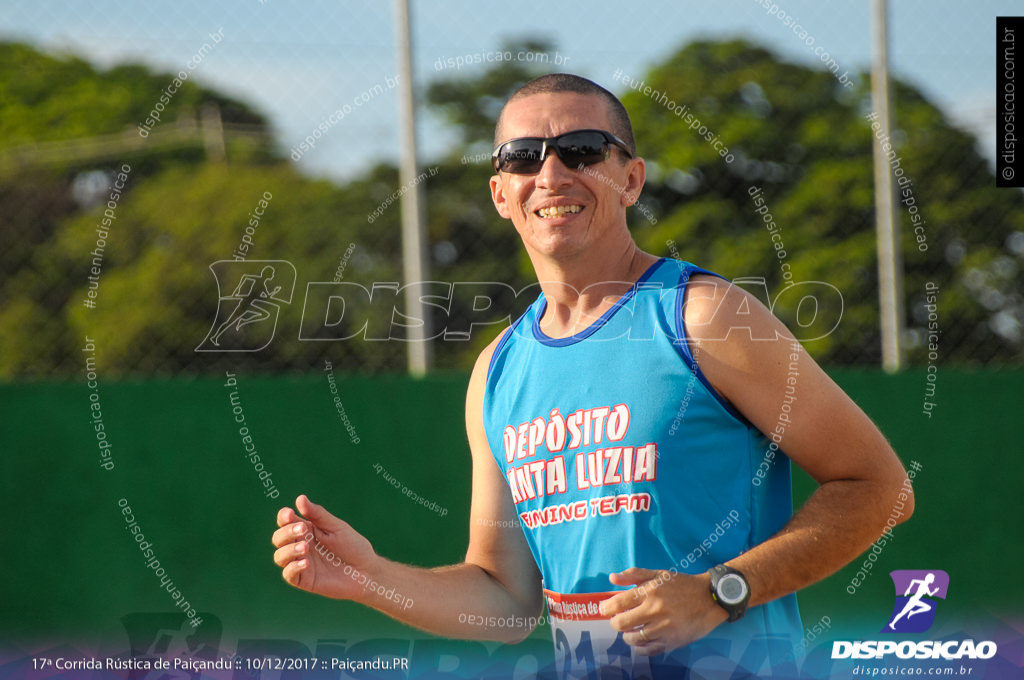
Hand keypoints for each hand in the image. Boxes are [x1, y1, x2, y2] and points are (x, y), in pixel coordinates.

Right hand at [271, 494, 376, 600]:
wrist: (366, 570)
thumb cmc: (352, 546)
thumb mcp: (336, 527)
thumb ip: (318, 514)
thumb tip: (300, 498)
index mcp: (306, 530)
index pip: (285, 521)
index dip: (284, 516)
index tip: (290, 513)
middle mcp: (300, 545)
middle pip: (278, 538)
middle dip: (286, 532)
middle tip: (303, 530)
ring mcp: (300, 563)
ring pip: (279, 556)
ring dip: (288, 550)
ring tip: (305, 547)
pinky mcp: (304, 580)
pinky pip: (288, 575)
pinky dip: (293, 567)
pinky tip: (306, 562)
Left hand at [599, 568, 727, 655]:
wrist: (709, 599)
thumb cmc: (682, 585)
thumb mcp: (659, 574)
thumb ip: (633, 574)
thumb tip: (611, 578)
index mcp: (650, 592)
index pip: (618, 603)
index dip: (606, 608)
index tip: (605, 609)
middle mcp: (655, 611)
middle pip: (620, 624)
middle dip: (615, 622)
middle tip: (618, 619)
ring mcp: (663, 629)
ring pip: (632, 638)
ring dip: (627, 634)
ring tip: (632, 628)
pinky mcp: (671, 642)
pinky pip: (646, 650)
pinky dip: (639, 647)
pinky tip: (641, 639)